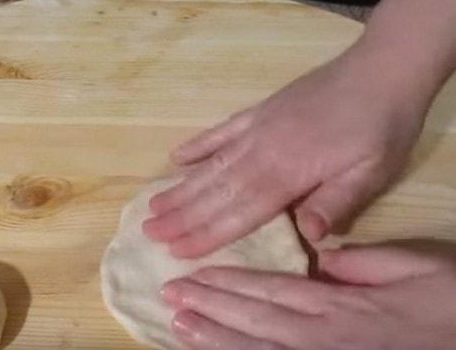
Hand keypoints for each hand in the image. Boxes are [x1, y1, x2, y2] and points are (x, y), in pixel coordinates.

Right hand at [142, 48, 429, 257]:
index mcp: (289, 173)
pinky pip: (220, 131)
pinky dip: (197, 146)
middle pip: (216, 190)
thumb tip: (307, 238)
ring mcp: (255, 129)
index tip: (176, 250)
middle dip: (181, 214)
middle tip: (147, 232)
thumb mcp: (371, 171)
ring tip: (152, 206)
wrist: (379, 69)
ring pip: (211, 164)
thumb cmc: (380, 128)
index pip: (241, 211)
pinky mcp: (258, 112)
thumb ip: (336, 202)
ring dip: (181, 187)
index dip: (208, 233)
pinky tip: (175, 158)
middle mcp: (262, 152)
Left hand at [161, 244, 455, 349]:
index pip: (269, 290)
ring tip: (178, 325)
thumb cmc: (452, 307)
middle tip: (170, 296)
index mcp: (338, 305)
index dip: (227, 283)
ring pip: (256, 349)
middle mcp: (320, 336)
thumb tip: (320, 256)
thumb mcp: (415, 268)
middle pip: (253, 320)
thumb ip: (363, 262)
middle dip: (208, 306)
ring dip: (214, 338)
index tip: (193, 275)